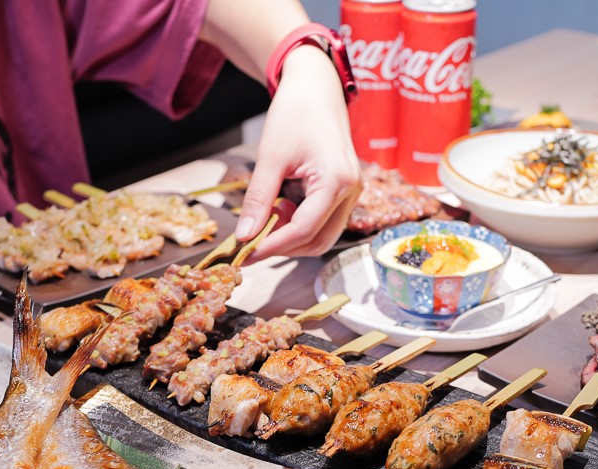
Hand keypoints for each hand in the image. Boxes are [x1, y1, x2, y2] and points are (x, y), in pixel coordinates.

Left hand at [234, 46, 360, 259]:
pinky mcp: (346, 192)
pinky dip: (301, 225)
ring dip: (292, 236)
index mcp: (337, 180)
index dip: (273, 246)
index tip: (245, 254)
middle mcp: (352, 191)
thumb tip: (245, 236)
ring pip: (323, 236)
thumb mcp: (270, 156)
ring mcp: (352, 193)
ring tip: (268, 215)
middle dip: (283, 246)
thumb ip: (259, 199)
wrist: (316, 87)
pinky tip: (282, 207)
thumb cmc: (295, 113)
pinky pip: (325, 222)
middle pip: (318, 240)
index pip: (305, 229)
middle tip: (251, 239)